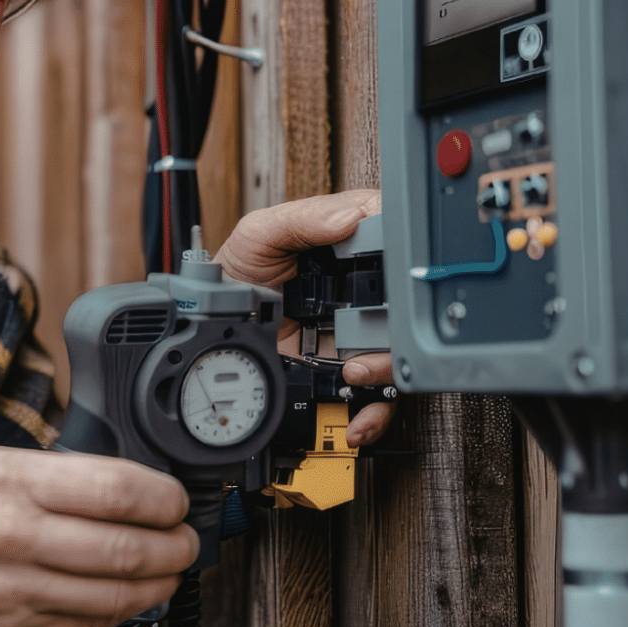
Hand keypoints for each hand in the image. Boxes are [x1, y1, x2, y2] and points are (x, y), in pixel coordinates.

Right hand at [0, 443, 197, 626]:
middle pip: (126, 547)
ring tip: (171, 570)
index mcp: (11, 483)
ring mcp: (16, 591)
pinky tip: (133, 596)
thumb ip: (52, 471)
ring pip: (116, 594)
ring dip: (161, 584)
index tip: (177, 501)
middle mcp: (15, 537)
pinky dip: (122, 611)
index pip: (114, 490)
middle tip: (187, 539)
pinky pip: (88, 624)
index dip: (163, 498)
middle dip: (176, 545)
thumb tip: (125, 487)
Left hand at [214, 189, 396, 447]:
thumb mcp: (261, 233)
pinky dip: (373, 407)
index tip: (388, 280)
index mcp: (351, 242)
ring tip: (354, 371)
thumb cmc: (241, 268)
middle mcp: (364, 286)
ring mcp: (361, 328)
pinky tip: (356, 409)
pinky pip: (377, 390)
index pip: (398, 244)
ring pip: (399, 351)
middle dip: (400, 325)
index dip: (403, 261)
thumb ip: (303, 219)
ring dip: (387, 367)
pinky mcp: (352, 364)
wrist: (219, 318)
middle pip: (408, 305)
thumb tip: (348, 217)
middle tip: (370, 335)